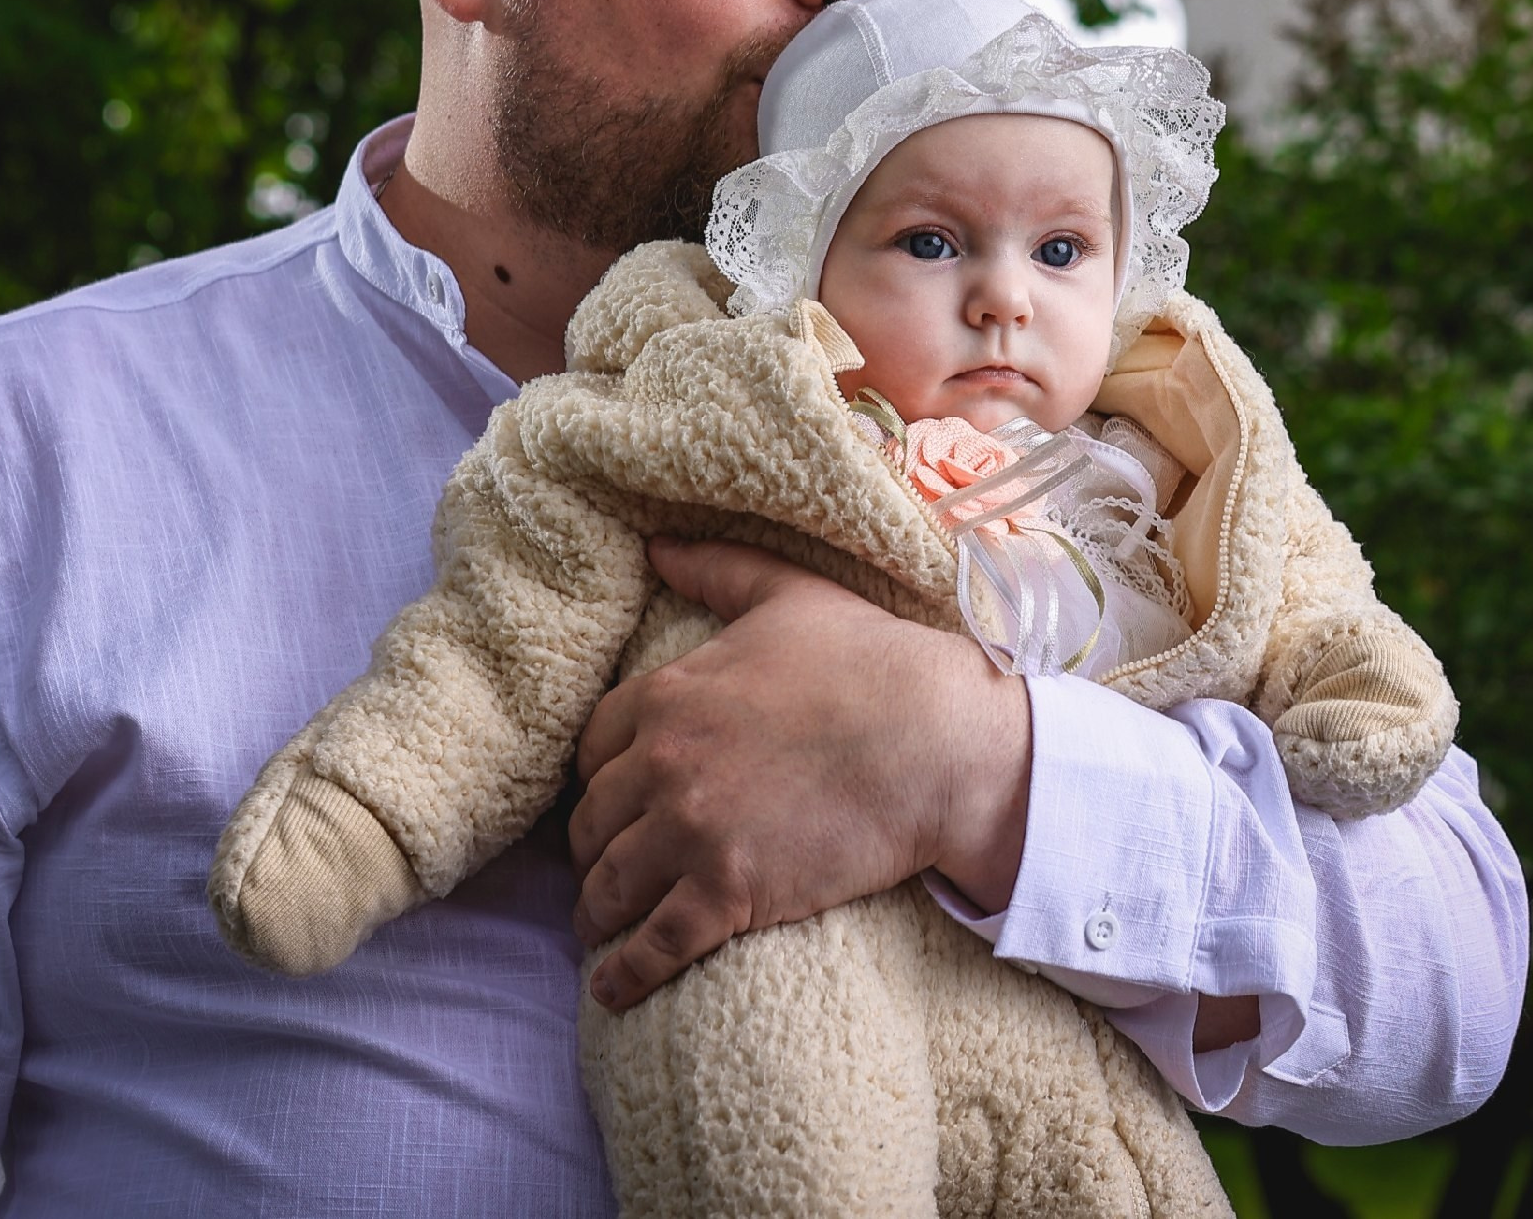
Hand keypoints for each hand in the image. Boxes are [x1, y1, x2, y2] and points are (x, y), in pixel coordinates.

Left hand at [569, 535, 1031, 1011]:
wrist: (941, 742)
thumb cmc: (874, 662)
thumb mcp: (791, 596)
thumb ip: (716, 568)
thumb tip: (655, 542)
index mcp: (669, 695)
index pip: (592, 749)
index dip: (597, 778)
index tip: (610, 799)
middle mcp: (663, 765)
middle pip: (591, 823)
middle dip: (593, 850)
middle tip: (607, 869)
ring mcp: (692, 833)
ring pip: (608, 887)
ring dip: (597, 912)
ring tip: (601, 929)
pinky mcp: (728, 893)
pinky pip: (651, 946)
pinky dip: (623, 974)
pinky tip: (613, 990)